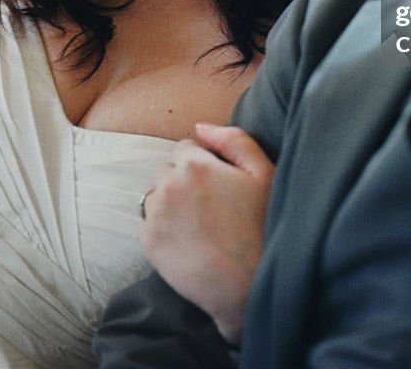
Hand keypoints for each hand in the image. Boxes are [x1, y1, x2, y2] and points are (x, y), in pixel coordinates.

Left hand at [140, 123, 273, 343]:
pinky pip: (147, 221)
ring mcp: (155, 214)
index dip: (204, 164)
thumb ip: (234, 139)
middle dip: (185, 182)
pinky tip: (187, 240)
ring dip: (171, 203)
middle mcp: (169, 185)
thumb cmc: (261, 226)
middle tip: (210, 208)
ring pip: (157, 195)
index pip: (186, 147)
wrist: (248, 285)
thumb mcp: (263, 172)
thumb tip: (200, 126)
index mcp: (195, 164)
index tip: (219, 184)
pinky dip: (162, 226)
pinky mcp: (148, 242)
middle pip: (169, 171)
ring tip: (198, 225)